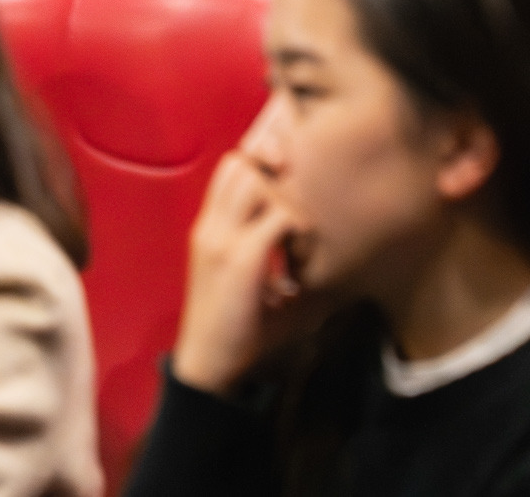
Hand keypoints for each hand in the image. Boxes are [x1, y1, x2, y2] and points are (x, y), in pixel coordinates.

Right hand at [169, 147, 318, 396]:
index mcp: (211, 228)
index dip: (262, 164)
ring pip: (257, 181)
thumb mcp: (252, 279)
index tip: (291, 185)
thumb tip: (320, 247)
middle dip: (274, 173)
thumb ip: (273, 253)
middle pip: (241, 163)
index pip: (231, 168)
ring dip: (287, 202)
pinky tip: (302, 261)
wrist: (208, 366)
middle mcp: (211, 226)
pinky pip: (280, 219)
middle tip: (298, 206)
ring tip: (300, 236)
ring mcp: (222, 238)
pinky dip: (299, 232)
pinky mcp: (240, 258)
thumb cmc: (236, 328)